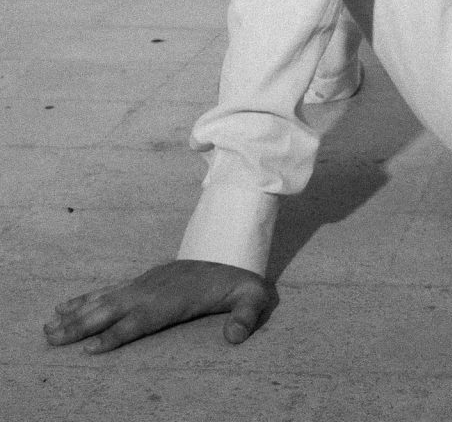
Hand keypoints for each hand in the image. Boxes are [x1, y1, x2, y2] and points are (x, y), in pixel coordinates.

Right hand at [44, 260, 276, 354]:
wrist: (230, 254)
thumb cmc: (238, 284)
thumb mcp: (250, 299)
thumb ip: (245, 316)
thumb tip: (235, 337)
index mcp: (174, 299)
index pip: (140, 320)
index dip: (116, 335)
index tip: (91, 349)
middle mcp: (152, 291)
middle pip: (112, 310)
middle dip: (81, 325)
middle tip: (52, 337)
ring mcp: (143, 284)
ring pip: (103, 300)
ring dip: (75, 314)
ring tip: (49, 327)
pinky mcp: (140, 282)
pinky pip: (107, 291)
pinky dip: (84, 300)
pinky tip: (65, 307)